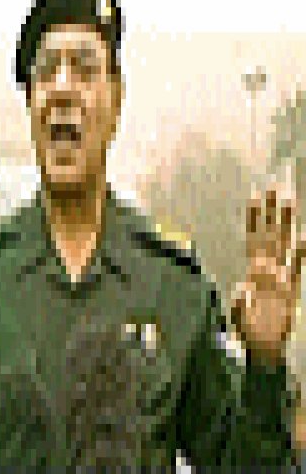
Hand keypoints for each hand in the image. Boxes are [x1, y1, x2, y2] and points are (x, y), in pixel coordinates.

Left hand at [231, 188, 305, 364]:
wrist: (262, 349)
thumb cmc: (246, 331)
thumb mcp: (237, 314)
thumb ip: (239, 301)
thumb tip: (241, 290)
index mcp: (252, 270)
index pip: (253, 237)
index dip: (253, 218)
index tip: (254, 197)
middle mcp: (267, 269)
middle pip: (270, 233)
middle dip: (272, 211)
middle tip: (274, 187)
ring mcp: (280, 276)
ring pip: (284, 243)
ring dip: (286, 222)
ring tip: (289, 200)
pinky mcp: (291, 289)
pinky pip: (297, 266)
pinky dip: (301, 251)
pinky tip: (305, 237)